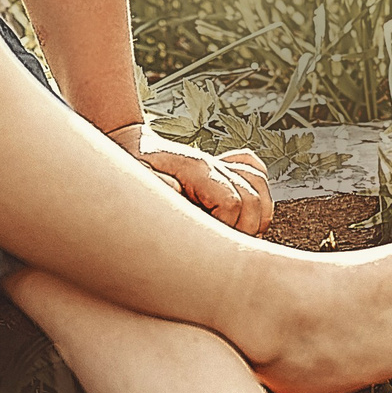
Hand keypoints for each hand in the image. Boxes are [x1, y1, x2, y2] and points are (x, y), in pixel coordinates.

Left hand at [118, 126, 273, 234]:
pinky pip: (256, 174)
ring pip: (260, 189)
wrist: (132, 145)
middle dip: (244, 230)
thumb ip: (155, 185)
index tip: (210, 242)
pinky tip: (243, 210)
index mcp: (196, 170)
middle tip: (222, 248)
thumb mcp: (134, 178)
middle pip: (252, 201)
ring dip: (256, 216)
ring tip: (235, 235)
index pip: (232, 202)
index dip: (227, 227)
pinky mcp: (224, 167)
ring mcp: (221, 165)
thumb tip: (178, 192)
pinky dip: (259, 193)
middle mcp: (214, 165)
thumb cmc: (131, 167)